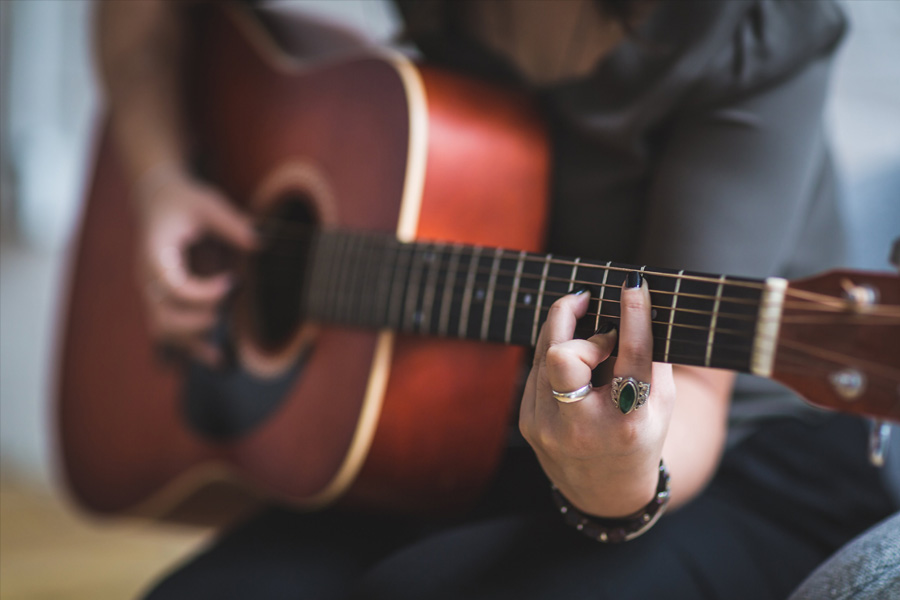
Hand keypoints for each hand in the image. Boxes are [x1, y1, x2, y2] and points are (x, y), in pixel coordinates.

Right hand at [133, 165, 256, 364]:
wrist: (157, 200)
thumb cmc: (184, 201)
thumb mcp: (208, 204)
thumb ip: (233, 223)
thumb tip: (260, 242)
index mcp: (156, 253)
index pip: (172, 285)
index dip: (203, 292)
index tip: (233, 283)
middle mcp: (148, 277)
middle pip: (163, 316)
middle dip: (196, 322)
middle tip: (227, 312)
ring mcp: (153, 291)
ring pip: (162, 330)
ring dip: (192, 343)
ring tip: (223, 355)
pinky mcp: (162, 299)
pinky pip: (169, 332)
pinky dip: (191, 347)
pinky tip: (219, 359)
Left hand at [519, 274, 675, 516]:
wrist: (604, 491)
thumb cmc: (640, 434)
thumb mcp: (660, 403)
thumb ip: (651, 355)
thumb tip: (635, 300)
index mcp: (628, 423)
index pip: (631, 359)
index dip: (633, 317)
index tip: (632, 284)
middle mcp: (584, 427)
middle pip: (563, 355)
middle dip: (572, 320)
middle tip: (589, 301)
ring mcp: (548, 426)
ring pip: (543, 352)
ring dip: (565, 330)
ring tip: (587, 329)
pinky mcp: (527, 421)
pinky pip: (536, 367)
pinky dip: (555, 353)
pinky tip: (572, 357)